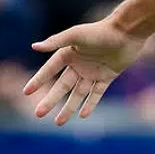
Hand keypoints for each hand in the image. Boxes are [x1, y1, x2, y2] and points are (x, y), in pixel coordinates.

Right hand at [24, 18, 146, 124]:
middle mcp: (79, 64)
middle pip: (62, 86)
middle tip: (38, 114)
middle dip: (50, 100)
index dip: (39, 80)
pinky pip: (96, 93)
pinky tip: (82, 115)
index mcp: (68, 53)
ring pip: (78, 93)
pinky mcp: (107, 76)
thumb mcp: (76, 35)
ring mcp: (93, 71)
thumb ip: (56, 41)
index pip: (49, 70)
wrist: (127, 32)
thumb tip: (34, 46)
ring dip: (69, 108)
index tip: (26, 92)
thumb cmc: (100, 31)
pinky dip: (90, 104)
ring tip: (58, 122)